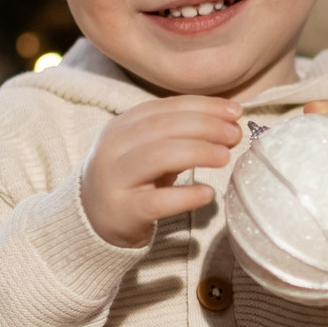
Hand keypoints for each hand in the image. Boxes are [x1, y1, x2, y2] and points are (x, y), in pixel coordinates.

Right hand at [82, 95, 242, 248]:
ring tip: (225, 157)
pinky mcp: (122, 211)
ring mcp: (115, 179)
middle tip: (234, 134)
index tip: (235, 111)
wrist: (92, 220)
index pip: (166, 107)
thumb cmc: (132, 180)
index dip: (203, 106)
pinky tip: (208, 193)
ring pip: (157, 156)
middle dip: (204, 126)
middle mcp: (114, 148)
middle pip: (163, 127)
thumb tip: (229, 126)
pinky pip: (156, 202)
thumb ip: (183, 137)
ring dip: (197, 152)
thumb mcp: (150, 151)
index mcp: (122, 125)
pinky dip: (185, 195)